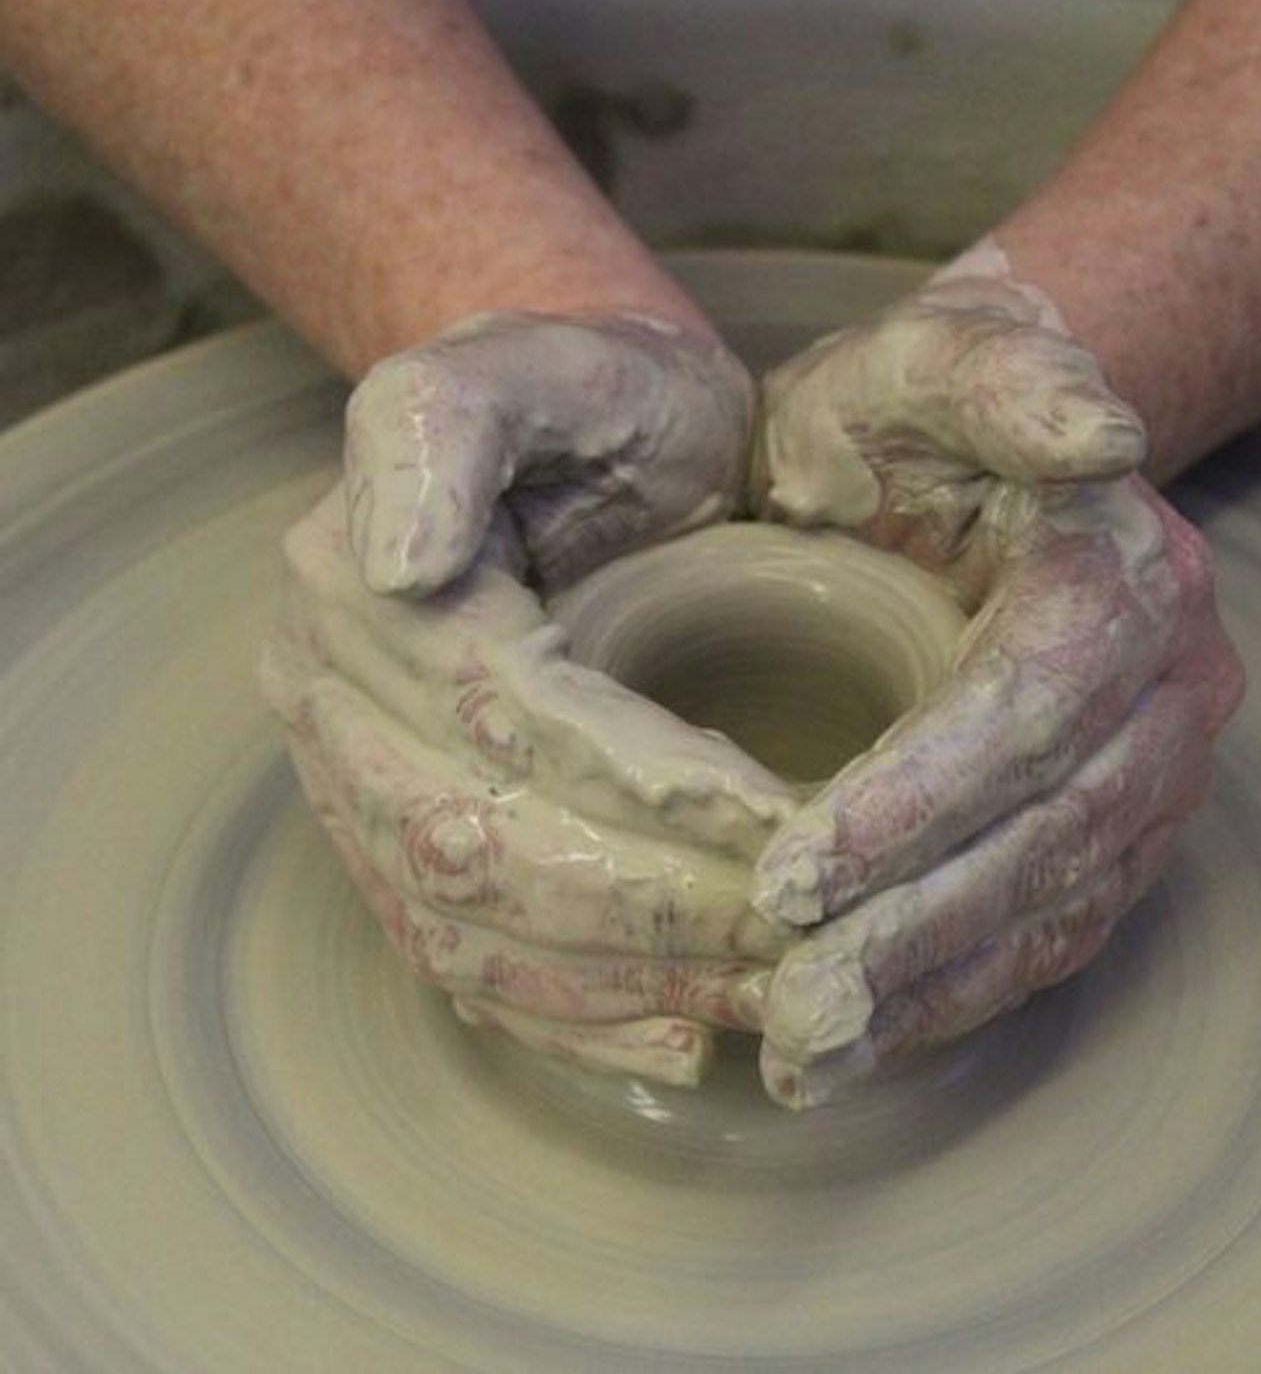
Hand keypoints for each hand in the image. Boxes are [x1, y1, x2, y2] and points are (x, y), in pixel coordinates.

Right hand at [262, 313, 798, 1086]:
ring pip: (473, 928)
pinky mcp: (416, 842)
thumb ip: (445, 426)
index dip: (632, 783)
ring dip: (620, 981)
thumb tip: (393, 563)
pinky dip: (572, 1018)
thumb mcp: (536, 366)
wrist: (595, 435)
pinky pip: (471, 961)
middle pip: (479, 845)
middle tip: (787, 933)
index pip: (497, 718)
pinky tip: (678, 1035)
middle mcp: (333, 703)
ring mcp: (363, 787)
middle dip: (642, 906)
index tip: (770, 822)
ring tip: (757, 995)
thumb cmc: (592, 395)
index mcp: (353, 592)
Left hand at [750, 255, 1244, 1107]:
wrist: (946, 462)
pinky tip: (867, 1038)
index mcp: (1122, 577)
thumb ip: (1009, 378)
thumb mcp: (932, 363)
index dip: (922, 798)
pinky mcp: (1107, 830)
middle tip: (792, 1003)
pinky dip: (956, 994)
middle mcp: (1164, 689)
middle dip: (915, 926)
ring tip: (811, 1053)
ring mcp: (1145, 772)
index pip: (1034, 707)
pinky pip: (1047, 931)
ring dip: (930, 989)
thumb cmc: (909, 416)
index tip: (794, 871)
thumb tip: (1104, 436)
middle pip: (1049, 832)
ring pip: (1052, 905)